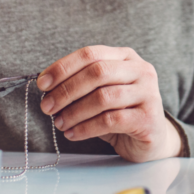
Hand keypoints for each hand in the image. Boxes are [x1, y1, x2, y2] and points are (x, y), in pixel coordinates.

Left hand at [36, 46, 180, 161]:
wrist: (151, 139)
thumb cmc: (120, 113)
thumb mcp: (101, 92)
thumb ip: (81, 85)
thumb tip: (47, 86)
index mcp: (126, 57)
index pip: (91, 54)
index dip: (64, 67)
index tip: (43, 83)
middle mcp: (141, 70)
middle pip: (97, 72)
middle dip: (66, 90)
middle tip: (47, 107)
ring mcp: (148, 93)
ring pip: (103, 97)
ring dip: (75, 111)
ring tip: (59, 123)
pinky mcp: (148, 118)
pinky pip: (110, 120)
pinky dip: (86, 128)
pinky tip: (72, 133)